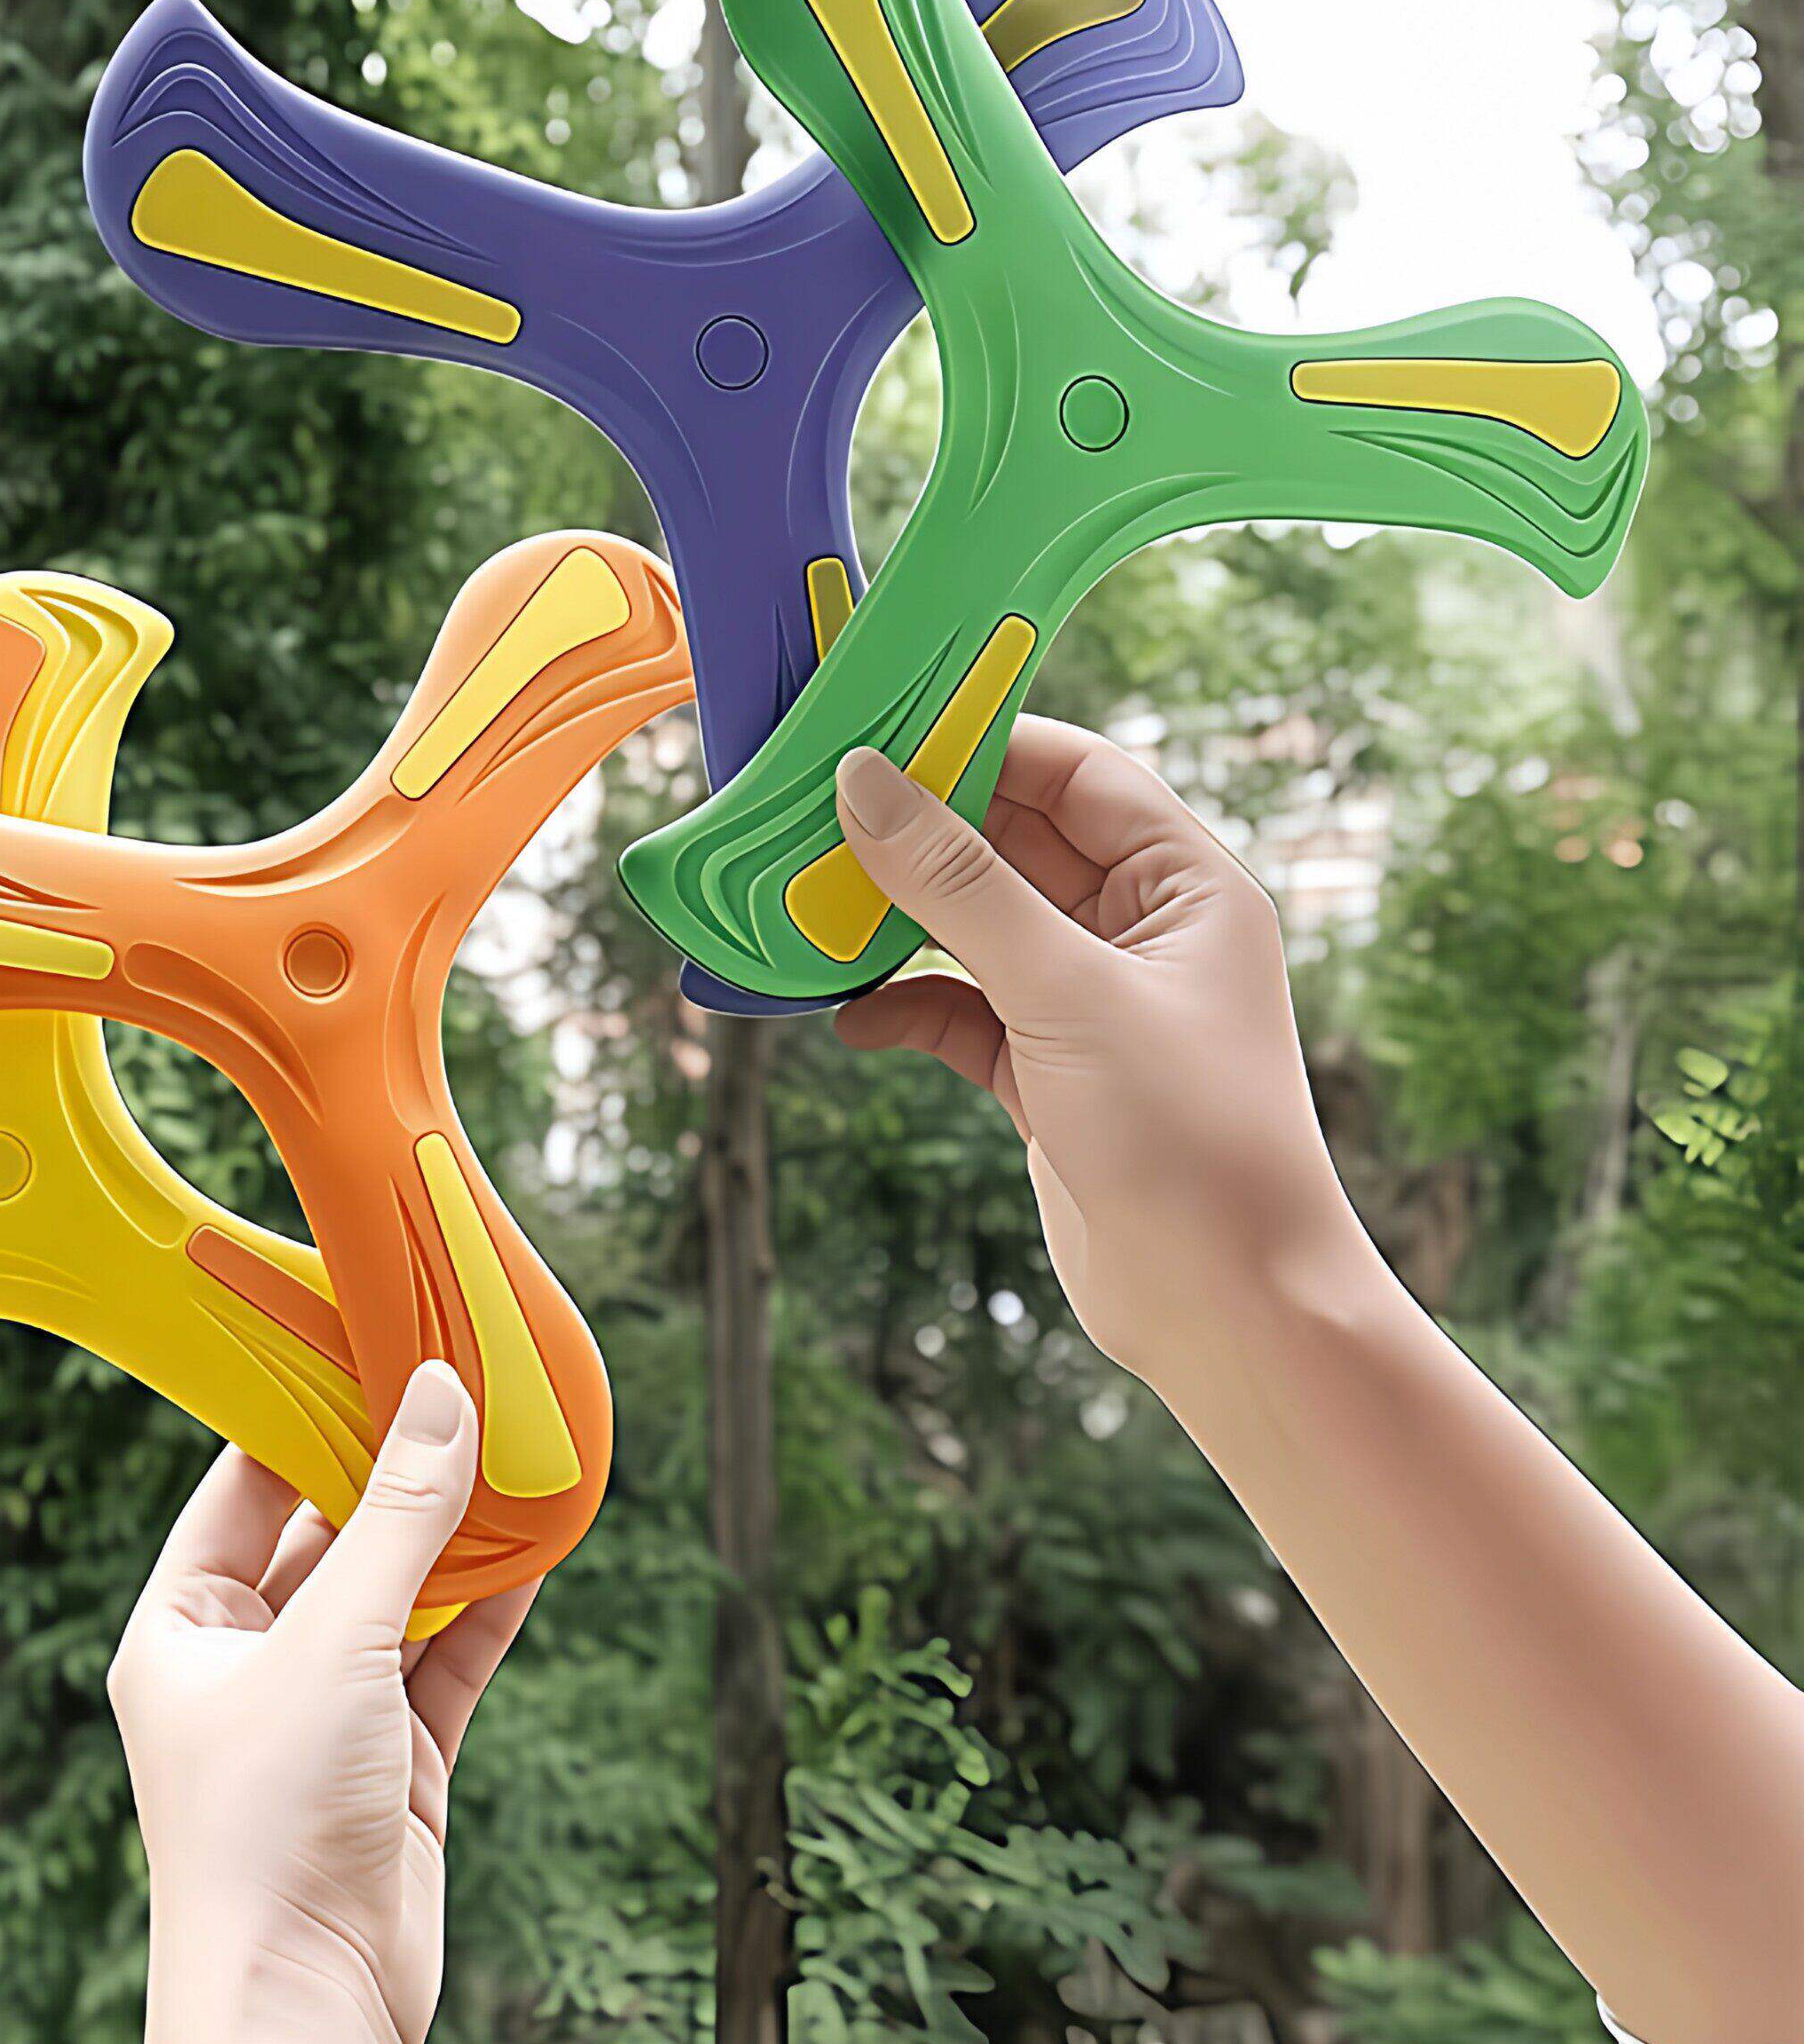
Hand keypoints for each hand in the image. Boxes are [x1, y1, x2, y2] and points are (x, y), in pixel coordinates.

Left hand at [109, 1363, 537, 2043]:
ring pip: (400, 1590)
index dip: (306, 1412)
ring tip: (516, 1445)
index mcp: (185, 1625)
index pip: (244, 1483)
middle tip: (461, 1377)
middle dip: (395, 1465)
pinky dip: (491, 1605)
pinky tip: (536, 1543)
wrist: (306, 2011)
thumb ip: (399, 1518)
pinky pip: (448, 1656)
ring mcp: (327, 1712)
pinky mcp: (395, 1761)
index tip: (369, 1337)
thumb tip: (440, 1392)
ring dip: (454, 1532)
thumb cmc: (270, 1829)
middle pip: (331, 1532)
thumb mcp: (336, 1644)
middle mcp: (250, 1661)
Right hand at [831, 721, 1362, 1389]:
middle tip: (816, 811)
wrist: (1230, 1315)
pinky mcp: (1049, 1075)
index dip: (983, 741)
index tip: (880, 728)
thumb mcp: (1065, 992)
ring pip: (977, 927)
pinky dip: (906, 1006)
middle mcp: (1141, 933)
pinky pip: (961, 1011)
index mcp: (1185, 886)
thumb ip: (958, 885)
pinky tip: (851, 1017)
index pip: (1077, 772)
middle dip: (920, 829)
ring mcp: (1092, 1005)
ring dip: (900, 919)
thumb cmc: (1190, 1139)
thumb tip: (865, 783)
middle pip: (1013, 843)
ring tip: (812, 908)